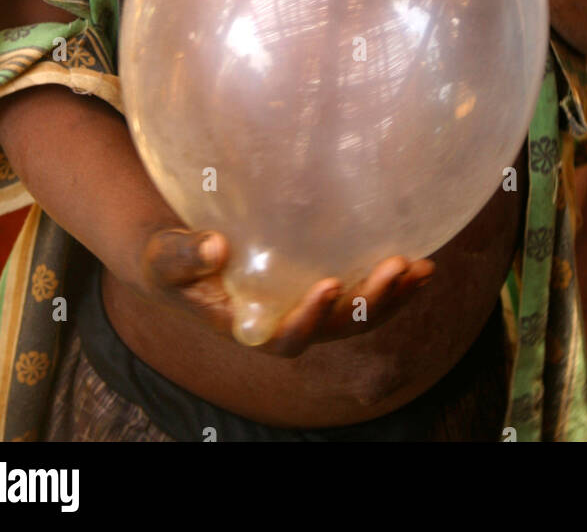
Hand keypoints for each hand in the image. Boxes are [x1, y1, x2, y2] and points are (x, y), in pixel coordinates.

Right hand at [138, 226, 434, 356]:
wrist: (181, 258)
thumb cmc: (169, 262)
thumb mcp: (164, 260)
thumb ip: (183, 256)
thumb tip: (214, 247)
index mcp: (249, 326)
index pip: (286, 339)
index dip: (309, 319)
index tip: (328, 285)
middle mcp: (285, 322)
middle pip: (336, 329)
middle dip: (370, 304)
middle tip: (397, 268)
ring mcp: (306, 305)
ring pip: (358, 314)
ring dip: (392, 295)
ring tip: (423, 268)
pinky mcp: (319, 283)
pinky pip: (362, 288)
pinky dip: (391, 279)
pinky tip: (419, 258)